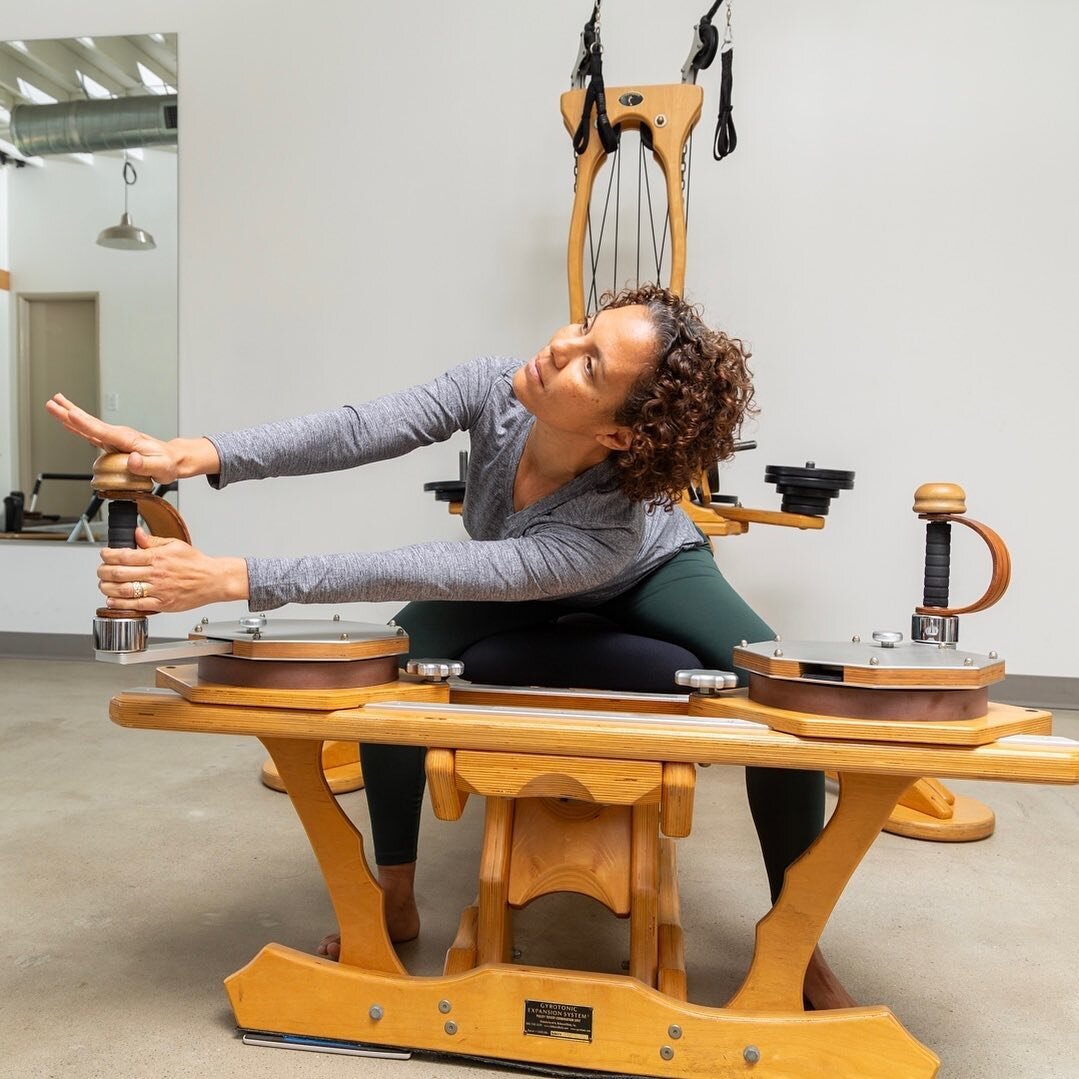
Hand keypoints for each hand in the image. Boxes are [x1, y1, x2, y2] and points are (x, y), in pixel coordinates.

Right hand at [44, 393, 219, 483]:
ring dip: (70, 415)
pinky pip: (91, 433)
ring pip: (88, 425)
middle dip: (70, 413)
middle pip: (90, 423)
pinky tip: (67, 421)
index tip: (72, 414)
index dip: (86, 424)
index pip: (103, 431)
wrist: (172, 459)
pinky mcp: (112, 444)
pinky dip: (78, 426)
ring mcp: (115, 439)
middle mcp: (119, 436)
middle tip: (52, 402)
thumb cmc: (167, 464)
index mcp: (128, 440)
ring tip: (53, 405)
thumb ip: (146, 466)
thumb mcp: (161, 468)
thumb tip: (133, 460)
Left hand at [98, 528, 248, 612]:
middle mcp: (157, 574)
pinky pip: (136, 605)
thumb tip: (136, 534)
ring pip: (124, 590)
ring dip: (108, 587)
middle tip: (101, 570)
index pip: (124, 555)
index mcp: (158, 557)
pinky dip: (121, 603)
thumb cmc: (196, 563)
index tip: (104, 555)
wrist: (214, 580)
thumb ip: (152, 541)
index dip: (108, 555)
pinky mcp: (162, 604)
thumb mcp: (175, 545)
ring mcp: (159, 590)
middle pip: (120, 573)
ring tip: (104, 584)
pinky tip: (113, 600)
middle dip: (103, 571)